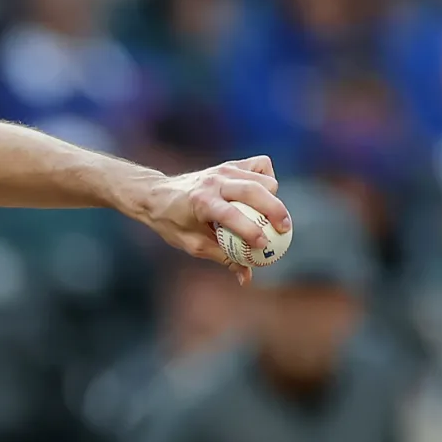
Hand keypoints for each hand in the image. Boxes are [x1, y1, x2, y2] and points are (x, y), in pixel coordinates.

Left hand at [133, 156, 291, 284]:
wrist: (157, 195)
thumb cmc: (173, 223)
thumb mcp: (193, 244)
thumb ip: (223, 257)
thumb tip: (247, 277)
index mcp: (201, 202)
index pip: (231, 215)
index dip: (250, 230)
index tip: (263, 245)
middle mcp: (214, 182)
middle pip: (255, 191)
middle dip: (275, 211)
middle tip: (284, 230)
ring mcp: (224, 170)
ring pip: (263, 179)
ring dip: (272, 198)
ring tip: (270, 216)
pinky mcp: (231, 164)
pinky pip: (261, 166)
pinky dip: (267, 179)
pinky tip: (262, 194)